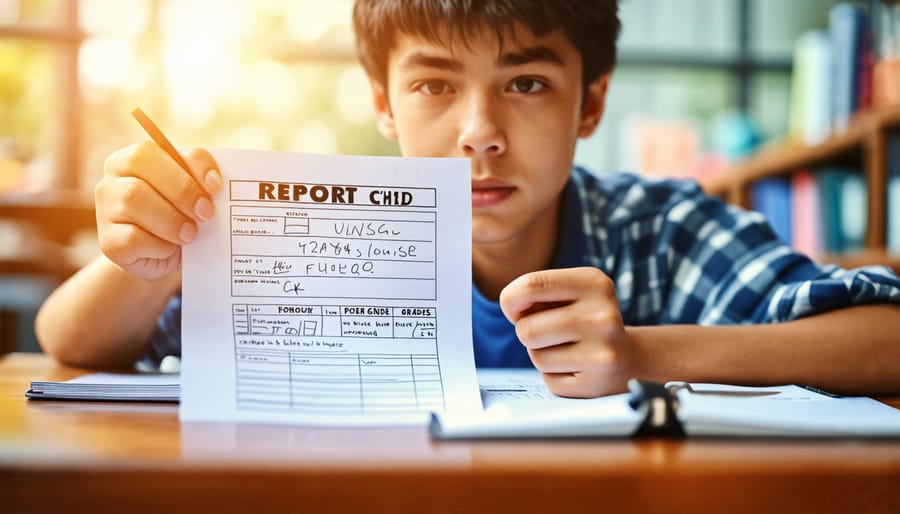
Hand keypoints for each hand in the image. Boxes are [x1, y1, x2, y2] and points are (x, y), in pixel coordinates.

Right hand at [95, 141, 219, 279]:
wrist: (162, 257)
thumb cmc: (178, 214)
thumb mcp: (191, 191)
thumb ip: (197, 176)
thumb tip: (212, 181)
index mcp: (131, 160)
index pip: (151, 149)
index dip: (188, 165)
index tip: (215, 186)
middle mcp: (111, 181)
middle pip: (142, 170)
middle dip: (182, 191)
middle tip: (206, 213)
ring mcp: (105, 211)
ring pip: (134, 201)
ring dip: (171, 220)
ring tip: (190, 233)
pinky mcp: (108, 243)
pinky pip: (133, 238)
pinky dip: (160, 245)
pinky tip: (170, 248)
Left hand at [499, 267, 631, 397]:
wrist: (630, 358)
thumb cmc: (585, 319)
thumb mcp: (570, 293)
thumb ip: (536, 292)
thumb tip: (510, 304)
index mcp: (595, 284)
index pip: (531, 285)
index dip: (511, 299)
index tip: (516, 307)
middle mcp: (603, 317)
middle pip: (526, 329)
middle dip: (528, 331)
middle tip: (550, 332)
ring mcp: (602, 353)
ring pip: (536, 356)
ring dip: (542, 354)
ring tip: (568, 349)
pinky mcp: (595, 384)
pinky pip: (548, 380)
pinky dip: (555, 375)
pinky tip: (576, 367)